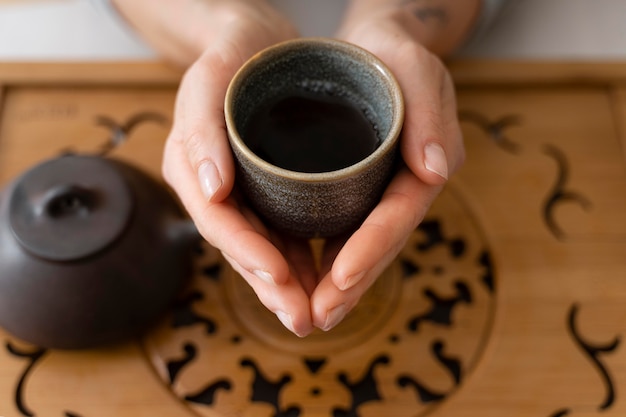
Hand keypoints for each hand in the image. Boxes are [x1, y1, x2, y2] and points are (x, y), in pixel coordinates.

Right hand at [159, 2, 319, 335]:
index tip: (280, 278)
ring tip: (315, 315)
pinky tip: (321, 281)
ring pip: (261, 250)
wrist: (257, 45)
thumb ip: (201, 131)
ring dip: (287, 287)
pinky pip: (279, 235)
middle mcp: (212, 188)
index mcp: (191, 166)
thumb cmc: (232, 57)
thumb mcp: (210, 79)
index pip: (219, 221)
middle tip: (303, 318)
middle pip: (241, 247)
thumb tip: (210, 188)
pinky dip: (299, 262)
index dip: (248, 254)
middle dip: (271, 287)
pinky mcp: (264, 195)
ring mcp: (239, 195)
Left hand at [308, 4, 465, 330]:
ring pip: (357, 249)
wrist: (372, 53)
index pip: (396, 216)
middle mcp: (399, 189)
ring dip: (335, 287)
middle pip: (377, 246)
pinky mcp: (351, 194)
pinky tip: (302, 284)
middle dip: (348, 285)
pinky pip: (339, 234)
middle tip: (318, 318)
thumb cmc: (392, 58)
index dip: (371, 248)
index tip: (340, 277)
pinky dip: (322, 262)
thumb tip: (435, 170)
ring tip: (308, 316)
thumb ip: (430, 113)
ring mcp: (376, 197)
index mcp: (418, 166)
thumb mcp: (414, 69)